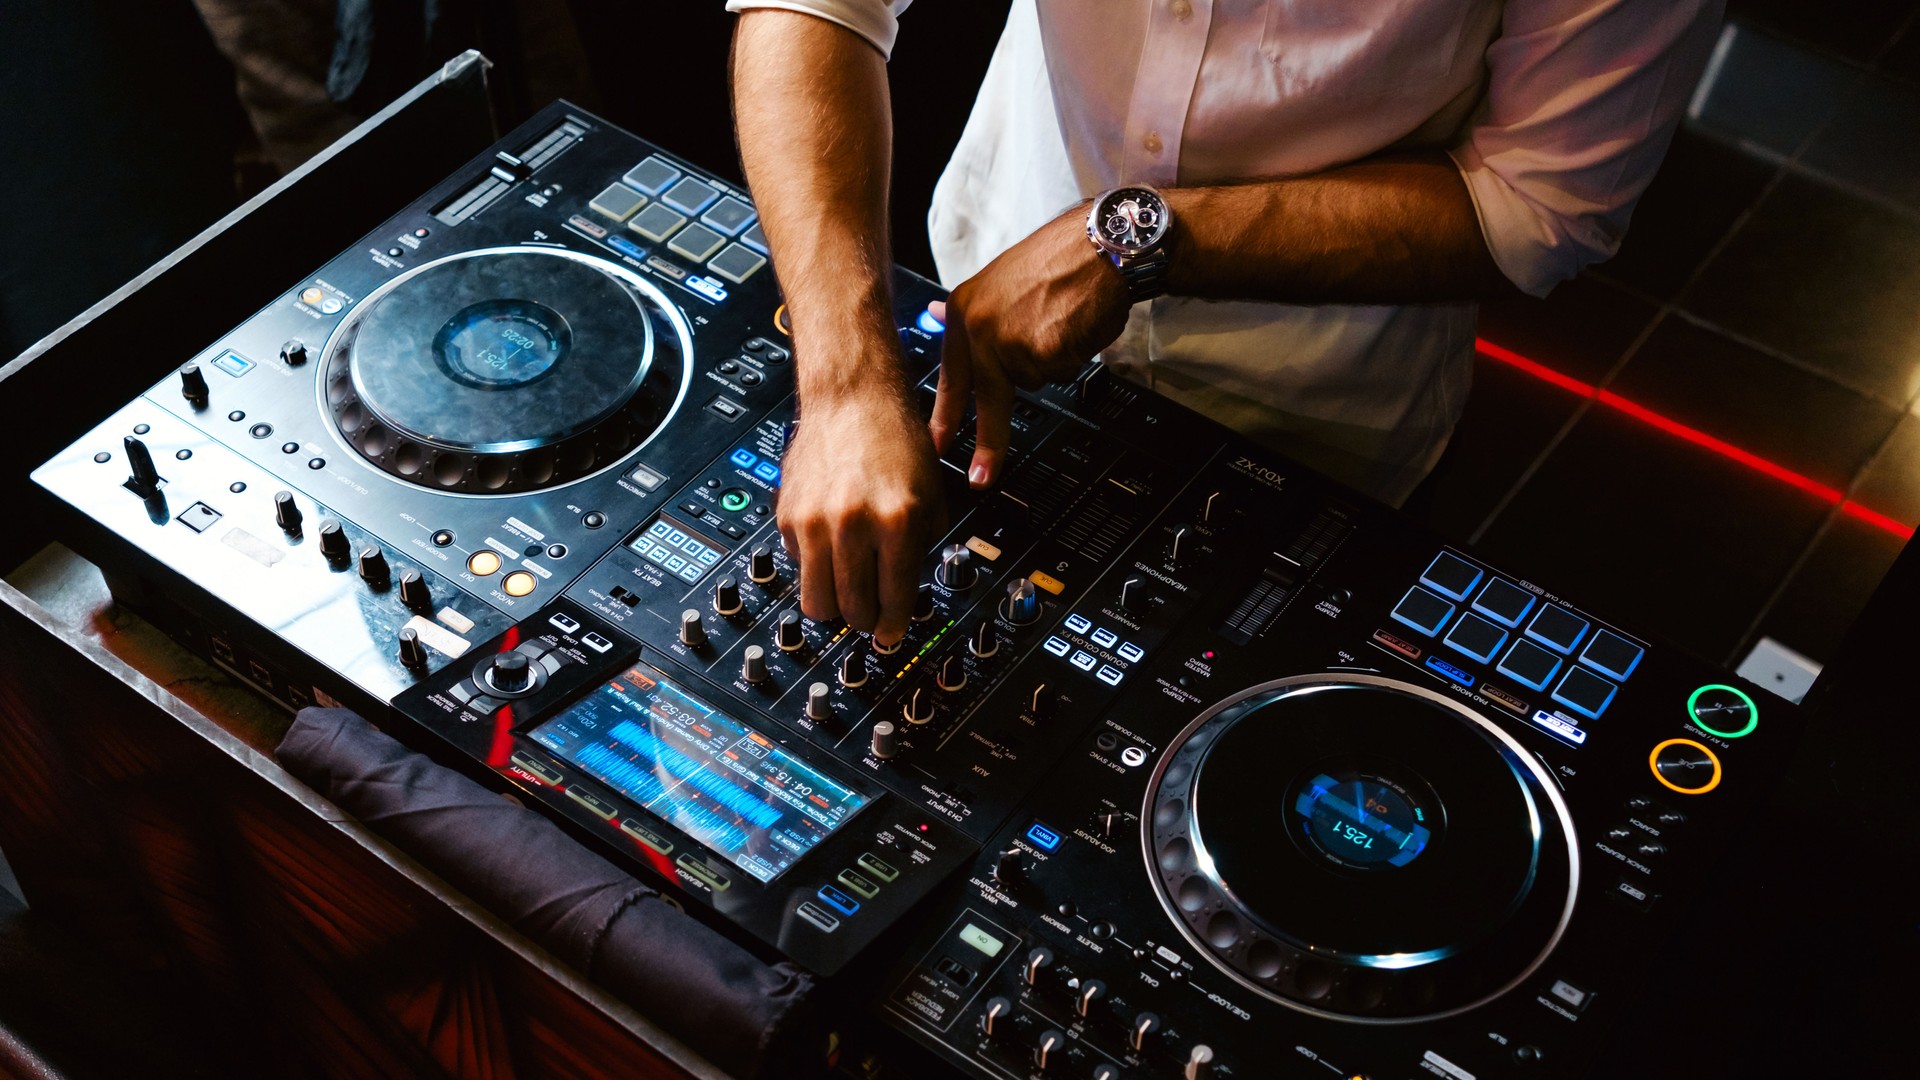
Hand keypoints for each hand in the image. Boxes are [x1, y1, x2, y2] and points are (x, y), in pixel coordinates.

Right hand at [777, 387, 944, 643]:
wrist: (852, 398)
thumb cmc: (895, 438)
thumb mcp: (931, 496)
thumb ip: (922, 547)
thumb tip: (905, 592)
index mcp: (898, 521)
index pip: (894, 600)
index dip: (894, 626)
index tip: (891, 634)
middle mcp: (854, 524)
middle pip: (853, 610)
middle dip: (865, 620)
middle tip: (871, 613)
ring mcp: (815, 522)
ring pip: (816, 602)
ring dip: (834, 605)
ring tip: (846, 591)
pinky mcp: (787, 517)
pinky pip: (799, 568)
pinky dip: (815, 568)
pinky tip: (830, 547)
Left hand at [930, 206, 1131, 487]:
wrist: (1103, 244)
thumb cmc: (1061, 260)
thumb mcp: (1000, 281)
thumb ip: (973, 313)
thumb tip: (935, 316)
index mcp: (964, 308)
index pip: (950, 375)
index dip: (944, 416)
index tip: (935, 445)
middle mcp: (979, 326)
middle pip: (985, 398)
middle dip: (987, 444)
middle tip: (980, 479)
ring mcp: (1008, 340)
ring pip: (1032, 381)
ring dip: (1050, 363)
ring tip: (1060, 323)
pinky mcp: (1041, 350)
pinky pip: (1058, 374)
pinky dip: (1071, 357)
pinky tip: (1073, 325)